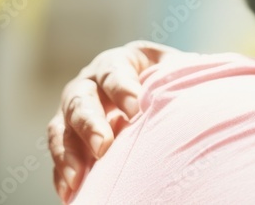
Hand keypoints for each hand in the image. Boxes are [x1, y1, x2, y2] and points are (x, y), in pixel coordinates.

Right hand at [47, 40, 176, 201]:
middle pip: (80, 100)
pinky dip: (62, 172)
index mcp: (119, 62)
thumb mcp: (178, 71)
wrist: (161, 96)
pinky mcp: (69, 136)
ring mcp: (74, 110)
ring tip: (78, 178)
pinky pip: (60, 154)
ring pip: (62, 128)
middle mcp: (90, 82)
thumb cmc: (173, 81)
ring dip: (69, 154)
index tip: (134, 107)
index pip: (114, 72)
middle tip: (104, 145)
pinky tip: (69, 192)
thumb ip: (180, 75)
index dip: (122, 88)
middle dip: (90, 123)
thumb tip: (194, 88)